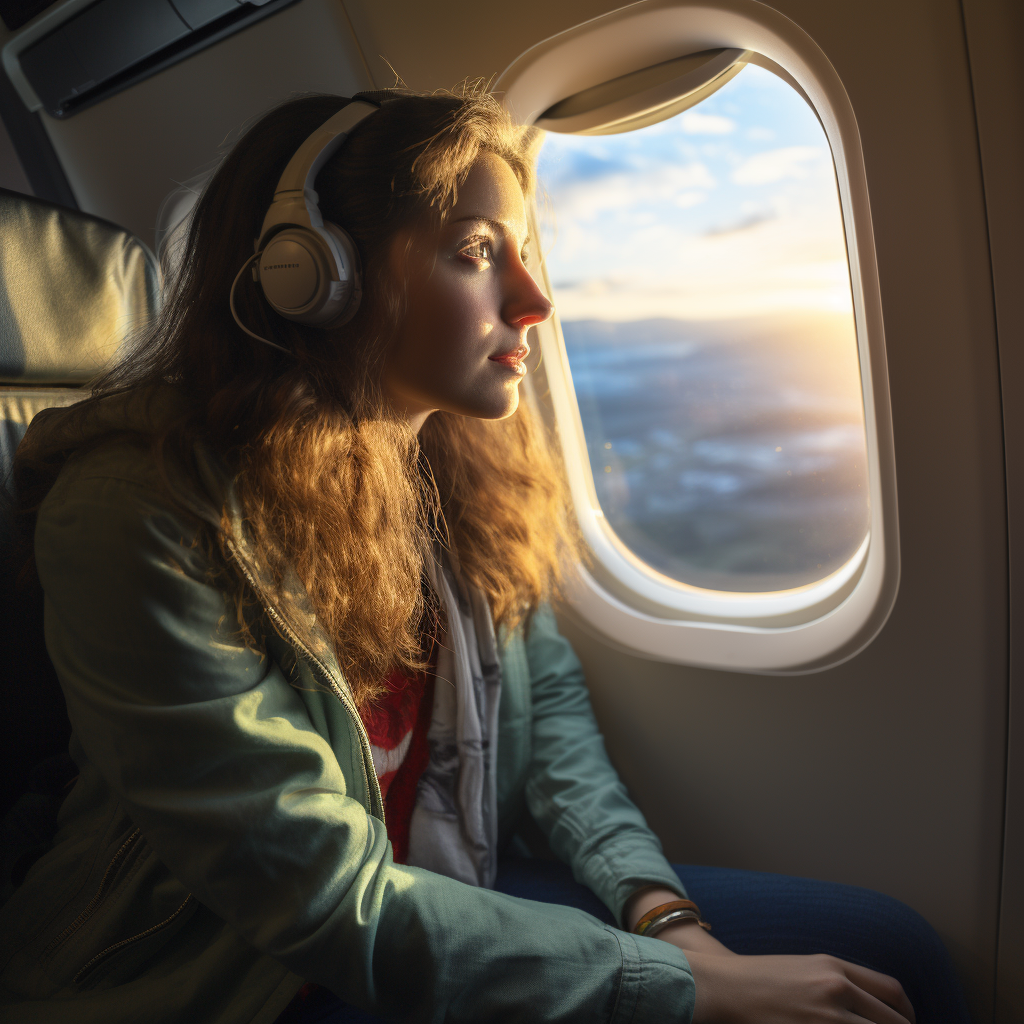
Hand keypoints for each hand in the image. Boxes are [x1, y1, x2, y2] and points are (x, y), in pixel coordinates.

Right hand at [683, 950, 915, 1023]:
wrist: (726, 987)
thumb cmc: (763, 979)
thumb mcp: (806, 968)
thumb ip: (840, 983)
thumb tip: (873, 1007)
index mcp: (834, 967)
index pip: (892, 992)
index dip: (908, 1014)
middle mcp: (835, 988)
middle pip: (892, 1022)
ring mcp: (824, 1017)